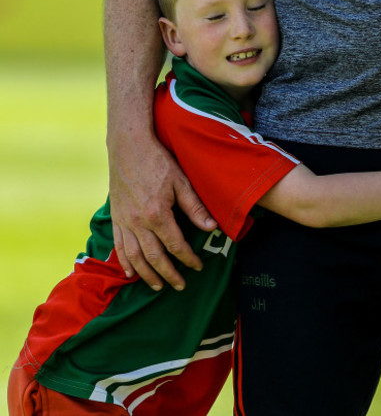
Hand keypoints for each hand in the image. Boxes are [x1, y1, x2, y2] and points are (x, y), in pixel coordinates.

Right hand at [109, 133, 216, 290]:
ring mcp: (124, 221)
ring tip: (158, 286)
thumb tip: (211, 227)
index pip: (175, 245)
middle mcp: (138, 222)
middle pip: (154, 257)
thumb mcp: (181, 181)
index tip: (198, 266)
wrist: (128, 146)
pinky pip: (119, 247)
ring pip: (135, 257)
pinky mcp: (116, 217)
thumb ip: (194, 206)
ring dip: (147, 275)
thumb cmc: (157, 161)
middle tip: (180, 286)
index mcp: (157, 214)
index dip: (188, 259)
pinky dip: (125, 263)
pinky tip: (131, 273)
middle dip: (169, 275)